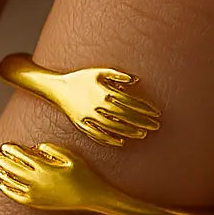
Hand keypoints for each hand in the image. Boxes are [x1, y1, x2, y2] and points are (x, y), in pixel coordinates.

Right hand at [0, 54, 161, 145]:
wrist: (57, 88)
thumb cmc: (81, 78)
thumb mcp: (99, 72)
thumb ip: (118, 75)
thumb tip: (137, 81)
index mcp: (103, 91)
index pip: (129, 102)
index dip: (144, 108)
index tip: (156, 113)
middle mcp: (97, 105)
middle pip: (125, 116)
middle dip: (142, 121)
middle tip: (156, 126)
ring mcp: (89, 117)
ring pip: (114, 127)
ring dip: (130, 132)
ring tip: (143, 135)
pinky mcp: (82, 125)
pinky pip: (98, 135)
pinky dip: (110, 139)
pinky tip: (121, 142)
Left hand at [0, 142, 89, 208]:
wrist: (92, 196)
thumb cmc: (83, 174)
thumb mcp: (71, 157)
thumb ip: (52, 149)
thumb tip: (36, 146)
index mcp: (45, 168)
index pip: (22, 156)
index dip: (12, 150)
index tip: (5, 146)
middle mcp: (37, 181)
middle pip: (13, 169)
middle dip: (3, 161)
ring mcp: (36, 194)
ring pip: (12, 183)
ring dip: (2, 174)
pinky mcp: (37, 203)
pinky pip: (17, 197)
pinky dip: (7, 190)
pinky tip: (1, 185)